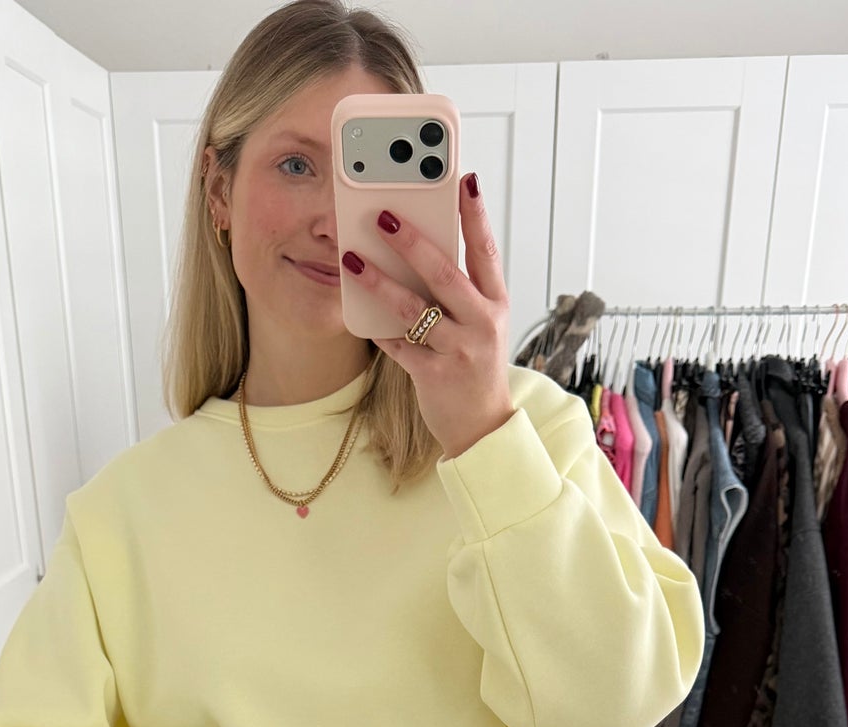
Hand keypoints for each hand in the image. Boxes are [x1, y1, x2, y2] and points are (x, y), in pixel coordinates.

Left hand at [348, 172, 515, 460]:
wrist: (482, 425)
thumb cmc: (475, 365)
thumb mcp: (479, 322)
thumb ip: (458, 290)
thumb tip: (418, 248)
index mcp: (494, 302)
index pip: (486, 250)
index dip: (475, 214)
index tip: (463, 179)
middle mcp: (481, 323)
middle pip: (444, 273)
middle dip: (412, 242)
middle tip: (384, 215)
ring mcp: (459, 350)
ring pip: (413, 308)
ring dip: (379, 282)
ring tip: (352, 260)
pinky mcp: (434, 375)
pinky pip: (398, 345)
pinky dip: (377, 328)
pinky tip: (358, 311)